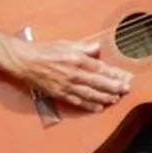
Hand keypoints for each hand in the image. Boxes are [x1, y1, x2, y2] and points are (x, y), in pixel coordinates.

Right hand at [2, 36, 131, 110]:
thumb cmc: (45, 51)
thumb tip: (97, 48)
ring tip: (115, 99)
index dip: (114, 74)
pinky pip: (77, 101)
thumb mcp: (66, 44)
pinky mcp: (60, 93)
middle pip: (98, 82)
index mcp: (77, 59)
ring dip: (104, 97)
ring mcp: (67, 85)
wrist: (25, 61)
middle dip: (114, 87)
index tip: (125, 77)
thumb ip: (84, 47)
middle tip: (126, 90)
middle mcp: (74, 73)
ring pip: (90, 94)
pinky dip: (89, 106)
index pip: (100, 68)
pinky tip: (98, 108)